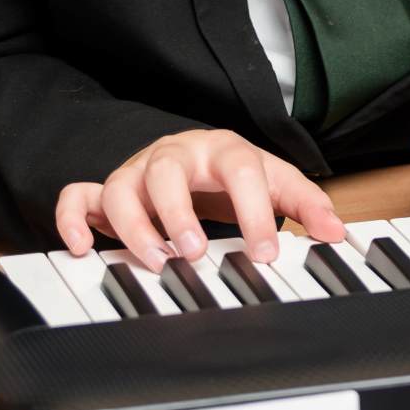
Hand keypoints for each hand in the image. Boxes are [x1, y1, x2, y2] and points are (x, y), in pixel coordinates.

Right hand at [54, 129, 344, 271]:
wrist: (196, 155)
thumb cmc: (233, 172)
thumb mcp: (274, 181)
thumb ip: (305, 204)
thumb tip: (336, 232)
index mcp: (222, 150)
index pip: (239, 167)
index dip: (254, 209)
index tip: (265, 251)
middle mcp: (175, 156)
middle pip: (168, 169)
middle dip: (179, 212)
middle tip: (194, 251)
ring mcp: (137, 172)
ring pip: (120, 186)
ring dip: (134, 225)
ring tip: (156, 260)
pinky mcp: (108, 191)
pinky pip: (78, 196)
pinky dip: (73, 219)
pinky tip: (82, 248)